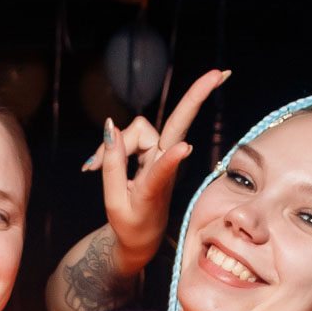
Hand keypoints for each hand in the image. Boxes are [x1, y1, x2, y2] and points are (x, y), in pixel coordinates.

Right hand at [84, 69, 227, 271]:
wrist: (141, 238)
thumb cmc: (129, 223)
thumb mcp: (114, 202)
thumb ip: (111, 165)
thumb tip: (110, 127)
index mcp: (155, 188)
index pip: (163, 170)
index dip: (169, 159)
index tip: (183, 149)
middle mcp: (163, 165)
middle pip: (177, 125)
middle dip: (196, 97)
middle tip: (219, 73)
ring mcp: (162, 155)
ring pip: (137, 130)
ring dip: (115, 144)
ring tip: (92, 170)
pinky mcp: (156, 151)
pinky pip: (132, 134)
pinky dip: (114, 145)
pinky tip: (93, 165)